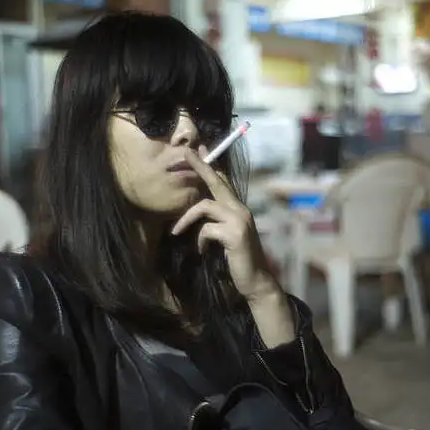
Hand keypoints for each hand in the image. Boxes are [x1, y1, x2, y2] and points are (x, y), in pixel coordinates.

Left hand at [170, 146, 279, 302]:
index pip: (223, 182)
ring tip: (175, 232)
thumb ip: (216, 222)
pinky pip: (206, 229)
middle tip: (186, 152)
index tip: (200, 149)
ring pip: (205, 206)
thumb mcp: (226, 236)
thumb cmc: (238, 260)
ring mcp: (239, 220)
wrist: (255, 280)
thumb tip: (196, 214)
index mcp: (238, 209)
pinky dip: (199, 240)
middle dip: (201, 166)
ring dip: (186, 219)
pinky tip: (201, 251)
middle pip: (217, 182)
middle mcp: (240, 209)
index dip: (212, 165)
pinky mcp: (234, 234)